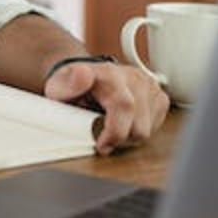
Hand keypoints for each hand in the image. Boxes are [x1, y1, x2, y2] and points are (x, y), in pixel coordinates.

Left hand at [45, 61, 169, 154]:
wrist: (83, 77)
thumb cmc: (71, 86)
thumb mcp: (58, 87)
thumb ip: (66, 84)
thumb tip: (82, 74)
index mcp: (108, 73)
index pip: (123, 105)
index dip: (115, 131)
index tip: (101, 144)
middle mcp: (132, 76)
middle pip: (138, 125)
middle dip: (118, 138)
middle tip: (101, 138)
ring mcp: (149, 85)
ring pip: (147, 129)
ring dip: (128, 136)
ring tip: (110, 125)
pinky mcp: (159, 96)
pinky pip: (155, 126)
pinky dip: (138, 130)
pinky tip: (123, 121)